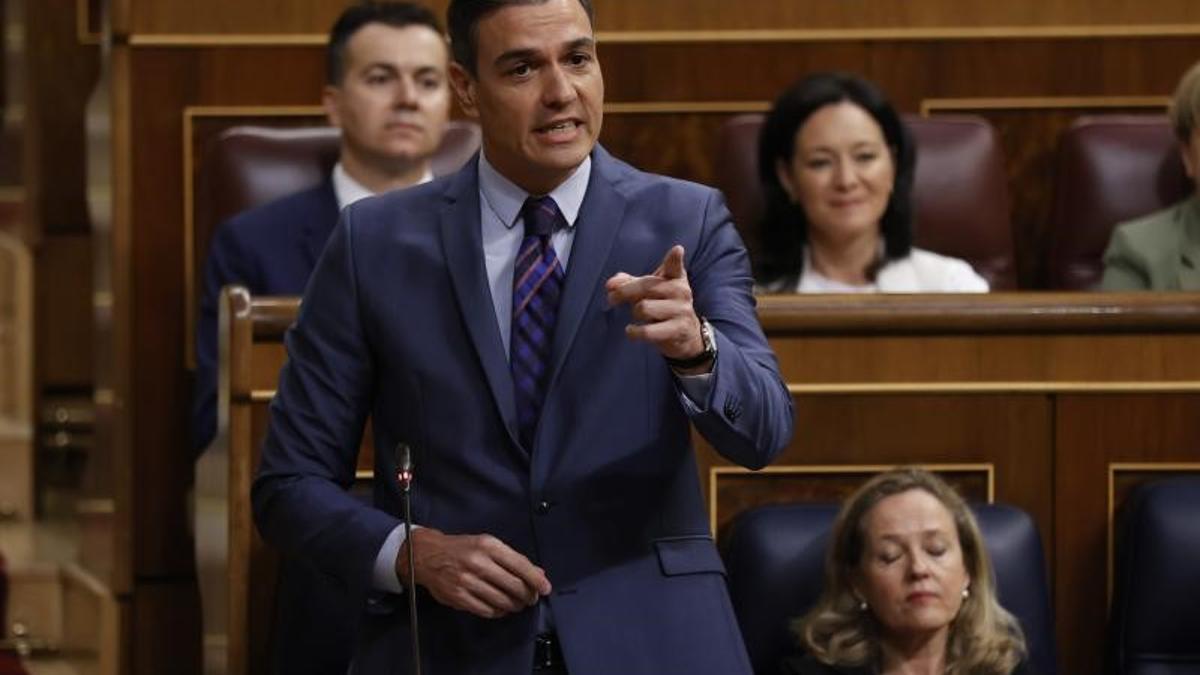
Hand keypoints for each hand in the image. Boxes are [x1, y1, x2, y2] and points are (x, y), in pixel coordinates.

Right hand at [397, 528, 551, 618]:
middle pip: (514, 586)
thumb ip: (512, 558)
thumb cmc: (462, 549)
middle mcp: (478, 563)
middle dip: (527, 595)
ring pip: (502, 600)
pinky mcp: (459, 598)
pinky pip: (487, 610)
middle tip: (530, 598)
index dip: (536, 580)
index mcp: (488, 546)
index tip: (545, 589)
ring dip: (514, 605)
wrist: (427, 556)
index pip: (520, 565)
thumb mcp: (487, 544)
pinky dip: (498, 611)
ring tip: (517, 604)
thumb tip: (538, 573)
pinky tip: (501, 608)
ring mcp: (467, 581)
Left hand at [606, 245, 708, 370]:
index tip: (677, 250)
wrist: (686, 334)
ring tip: (639, 316)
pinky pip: (647, 331)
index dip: (675, 258)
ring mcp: (681, 310)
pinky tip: (631, 331)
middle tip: (612, 299)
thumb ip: (628, 283)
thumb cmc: (663, 306)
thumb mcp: (648, 291)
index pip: (675, 266)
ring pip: (643, 308)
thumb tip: (610, 284)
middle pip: (645, 287)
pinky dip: (634, 332)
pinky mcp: (678, 330)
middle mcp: (681, 291)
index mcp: (675, 278)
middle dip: (623, 293)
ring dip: (635, 313)